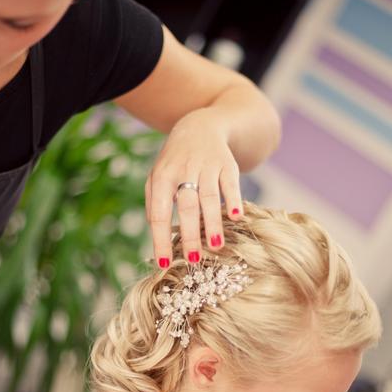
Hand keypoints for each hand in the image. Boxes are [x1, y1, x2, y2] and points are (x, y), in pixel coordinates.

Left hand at [145, 111, 242, 266]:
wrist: (200, 126)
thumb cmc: (175, 162)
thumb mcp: (157, 177)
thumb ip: (154, 203)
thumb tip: (156, 232)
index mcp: (162, 177)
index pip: (160, 213)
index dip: (160, 240)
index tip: (164, 264)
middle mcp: (183, 170)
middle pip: (187, 206)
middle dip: (190, 234)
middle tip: (193, 260)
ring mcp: (206, 166)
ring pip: (210, 197)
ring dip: (213, 222)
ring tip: (215, 246)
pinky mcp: (227, 164)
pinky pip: (230, 183)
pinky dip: (234, 199)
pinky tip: (236, 216)